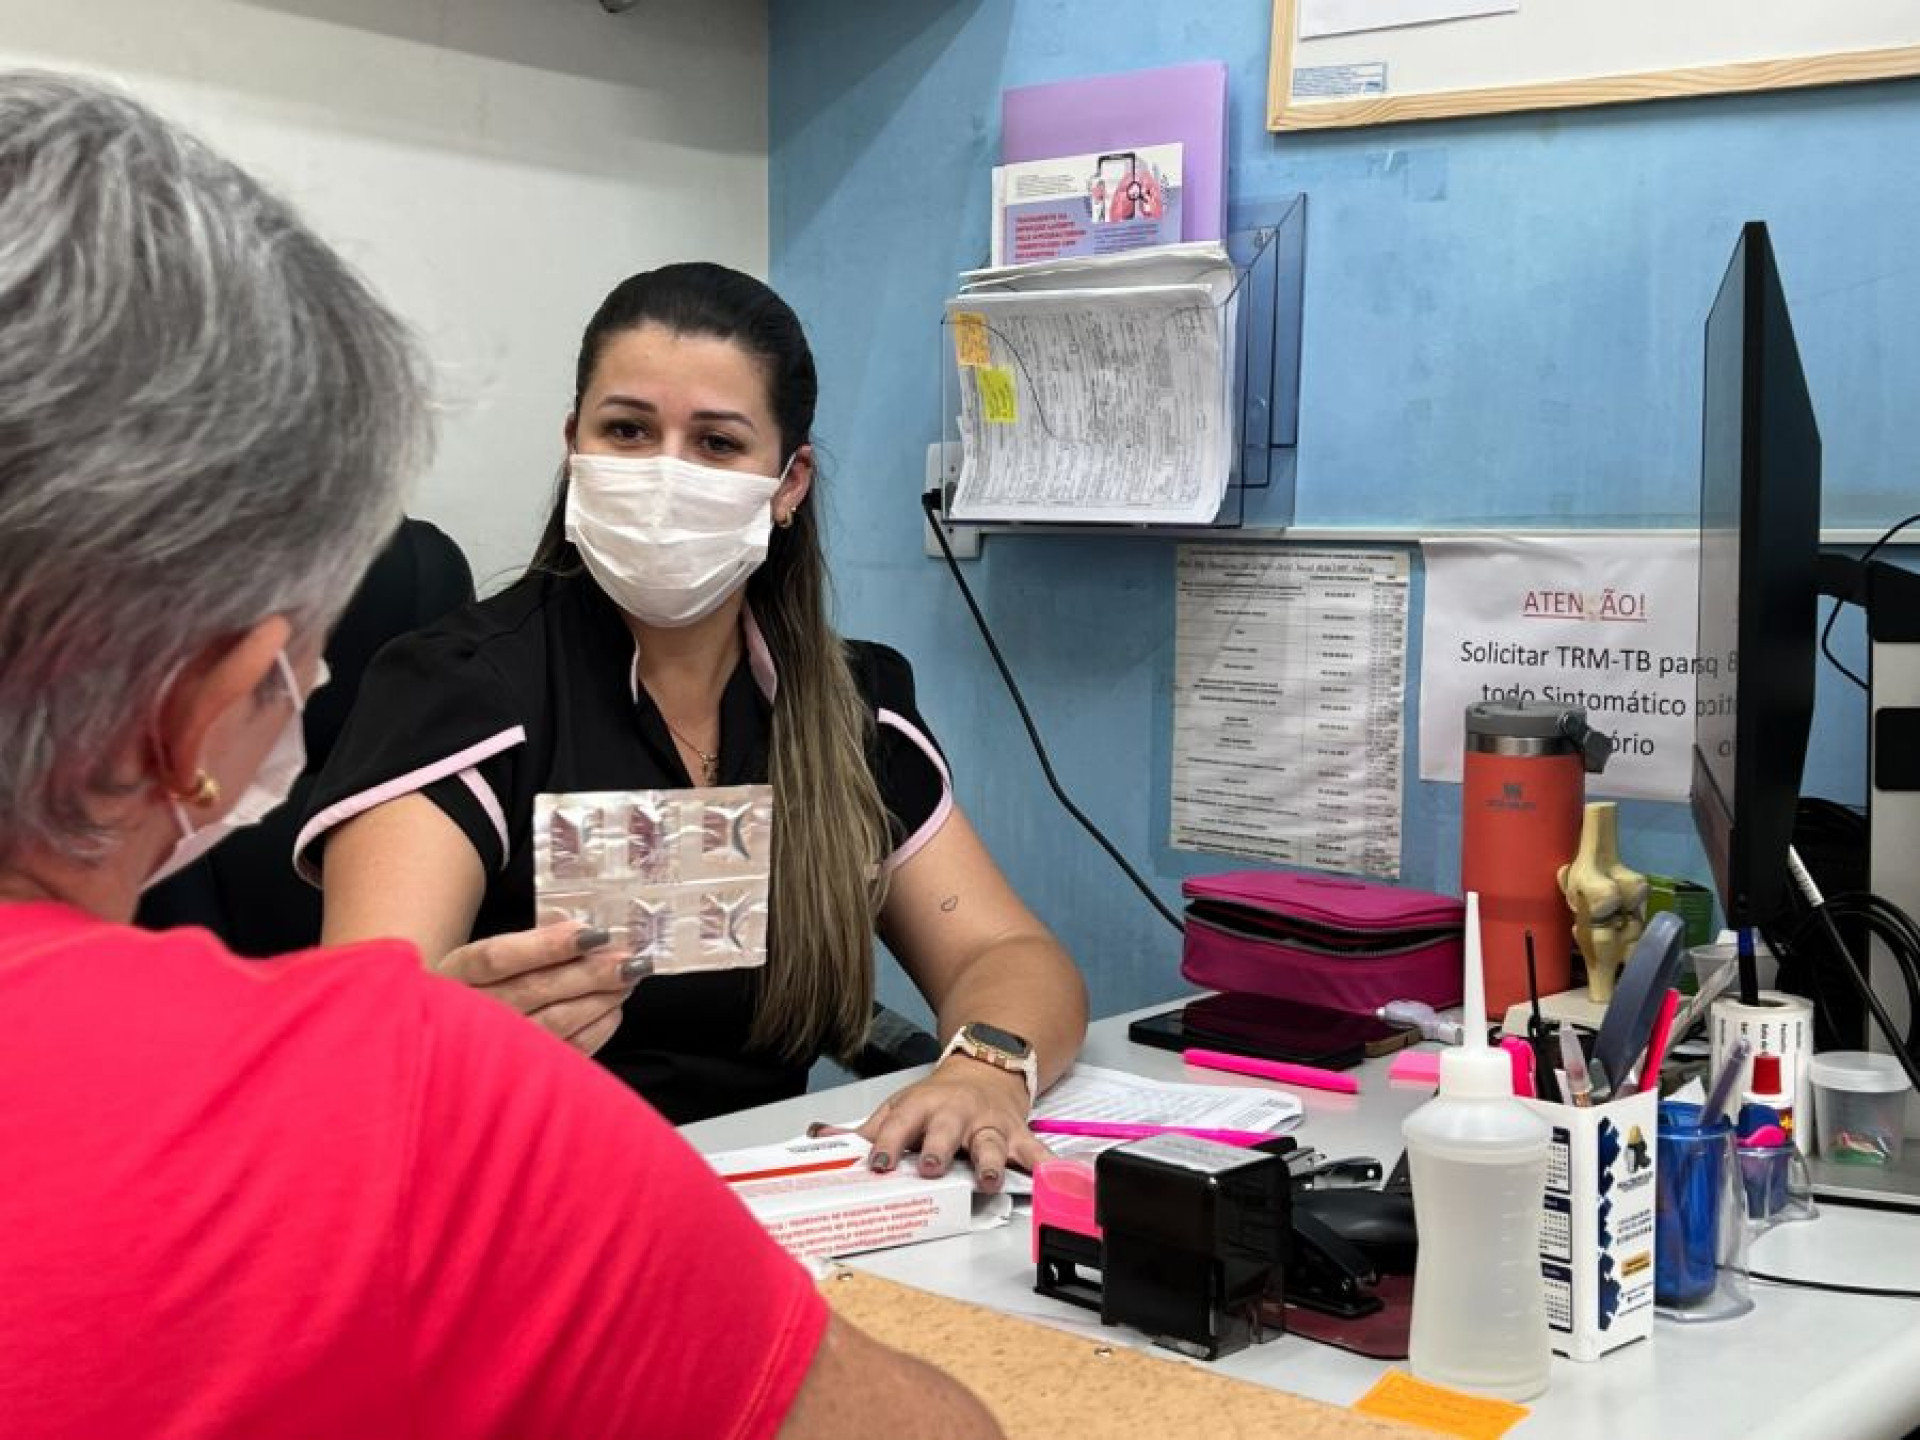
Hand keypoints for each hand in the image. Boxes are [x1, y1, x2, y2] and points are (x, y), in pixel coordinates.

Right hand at [436, 921, 641, 1055]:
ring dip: (601, 996)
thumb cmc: (481, 988)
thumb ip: (528, 943)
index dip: (548, 945)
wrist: (458, 1038)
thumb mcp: (487, 959)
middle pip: (536, 989)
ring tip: (627, 976)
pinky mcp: (525, 1071)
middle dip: (590, 971)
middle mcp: (473, 1012)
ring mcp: (497, 1047)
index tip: (592, 933)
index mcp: (458, 973)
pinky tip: (613, 1007)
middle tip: (627, 957)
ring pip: (558, 1020)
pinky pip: (570, 1049)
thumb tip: (581, 931)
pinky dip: (598, 1026)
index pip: (500, 957)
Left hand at [855, 1056, 1048, 1193]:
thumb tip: (819, 1138)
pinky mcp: (1015, 1134)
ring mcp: (987, 1125)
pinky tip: (1053, 1176)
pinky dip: (1045, 1165)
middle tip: (930, 1166)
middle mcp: (955, 1114)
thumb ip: (867, 1130)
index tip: (878, 1164)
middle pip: (945, 1131)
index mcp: (922, 1107)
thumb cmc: (939, 1098)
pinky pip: (1033, 1151)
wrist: (986, 1067)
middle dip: (938, 1148)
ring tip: (987, 1180)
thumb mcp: (901, 1107)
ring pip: (989, 1143)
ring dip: (989, 1161)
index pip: (899, 1124)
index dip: (887, 1143)